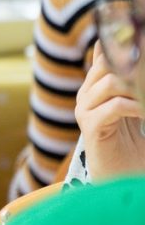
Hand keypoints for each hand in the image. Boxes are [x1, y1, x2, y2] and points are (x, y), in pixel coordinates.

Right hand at [75, 42, 144, 179]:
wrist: (121, 179)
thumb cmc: (131, 147)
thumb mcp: (133, 110)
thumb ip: (130, 88)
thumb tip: (131, 58)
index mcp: (94, 88)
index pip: (103, 56)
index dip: (119, 48)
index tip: (138, 44)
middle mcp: (86, 95)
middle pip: (107, 66)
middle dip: (135, 69)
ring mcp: (85, 110)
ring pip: (111, 82)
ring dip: (138, 88)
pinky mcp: (92, 127)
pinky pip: (115, 106)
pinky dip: (136, 107)